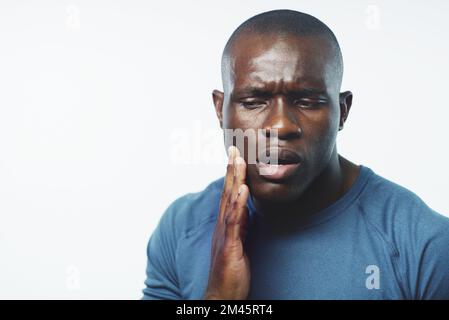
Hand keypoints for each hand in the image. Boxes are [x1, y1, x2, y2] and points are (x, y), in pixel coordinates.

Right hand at [204, 146, 249, 299]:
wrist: (222, 294)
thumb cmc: (230, 270)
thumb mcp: (238, 243)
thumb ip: (241, 224)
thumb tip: (245, 207)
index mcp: (225, 224)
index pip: (229, 194)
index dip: (233, 175)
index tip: (237, 156)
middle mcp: (222, 225)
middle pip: (227, 192)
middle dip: (231, 169)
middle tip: (235, 148)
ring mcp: (224, 235)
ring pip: (229, 202)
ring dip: (233, 179)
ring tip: (238, 160)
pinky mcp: (229, 246)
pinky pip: (234, 222)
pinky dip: (237, 204)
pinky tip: (242, 189)